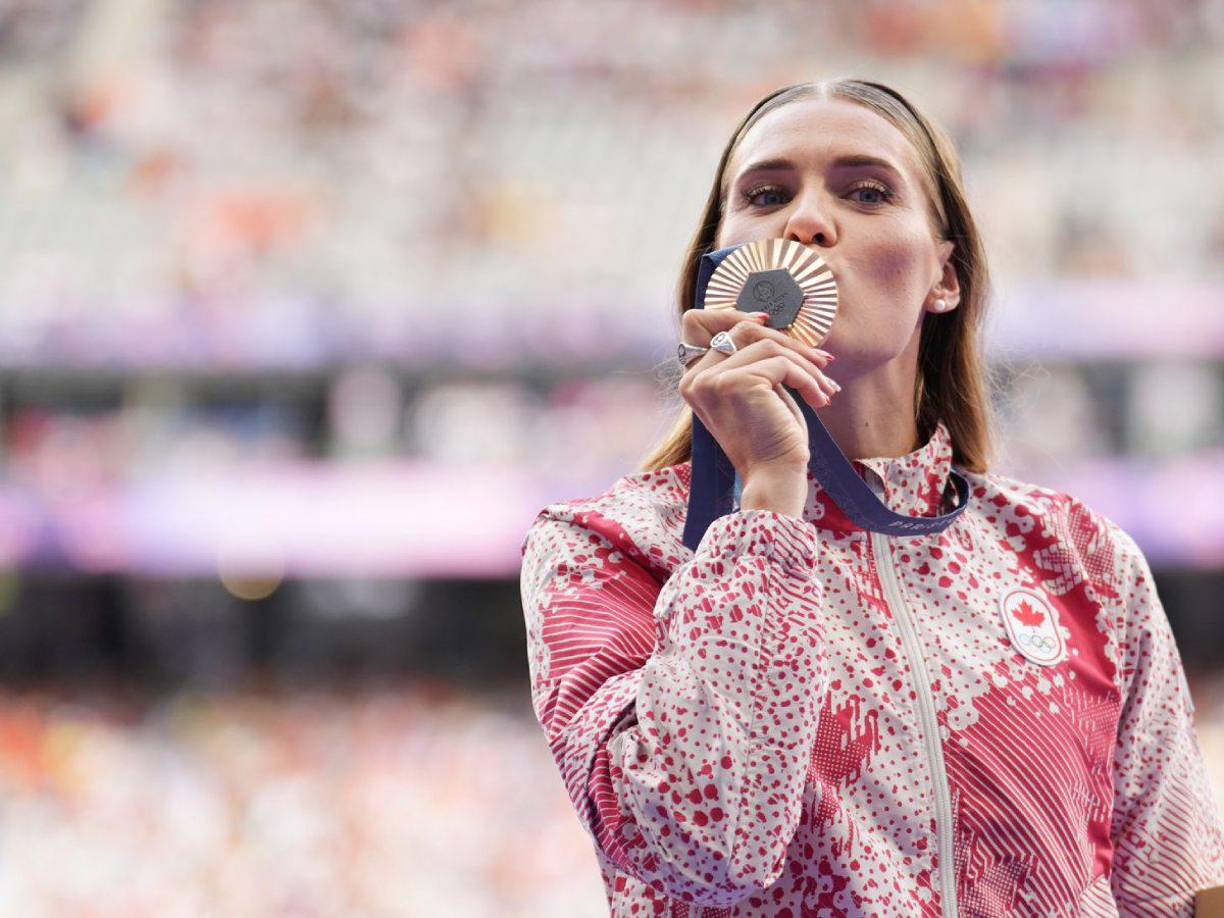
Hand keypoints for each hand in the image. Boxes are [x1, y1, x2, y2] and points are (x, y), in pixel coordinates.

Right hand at [678, 309, 839, 483]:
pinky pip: (780, 362)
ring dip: (803, 363)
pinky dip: (806, 378)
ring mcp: (711, 380)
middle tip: (821, 362)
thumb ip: (752, 359)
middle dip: (787, 341)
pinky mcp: (734, 382)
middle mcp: (695, 379)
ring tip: (824, 387)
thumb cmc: (772, 440)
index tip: (770, 321)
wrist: (774, 476)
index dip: (737, 316)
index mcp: (694, 381)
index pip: (705, 325)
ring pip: (766, 343)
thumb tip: (767, 320)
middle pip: (741, 328)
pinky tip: (819, 398)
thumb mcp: (758, 392)